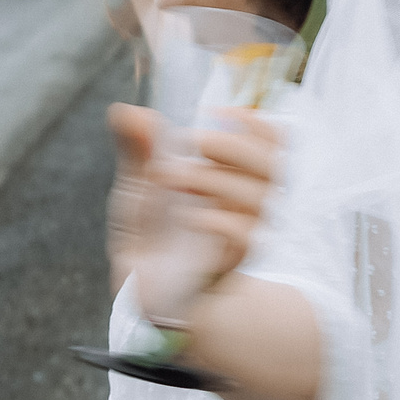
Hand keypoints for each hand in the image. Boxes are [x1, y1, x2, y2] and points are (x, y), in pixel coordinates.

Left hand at [106, 102, 283, 314]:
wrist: (142, 288)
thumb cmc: (150, 232)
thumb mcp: (138, 184)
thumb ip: (136, 148)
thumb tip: (127, 111)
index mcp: (232, 176)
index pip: (272, 143)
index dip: (256, 123)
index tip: (217, 111)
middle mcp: (245, 203)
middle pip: (272, 166)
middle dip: (233, 146)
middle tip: (193, 142)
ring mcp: (241, 233)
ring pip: (260, 199)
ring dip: (215, 179)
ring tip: (171, 178)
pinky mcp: (230, 263)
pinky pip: (244, 238)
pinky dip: (219, 221)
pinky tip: (189, 217)